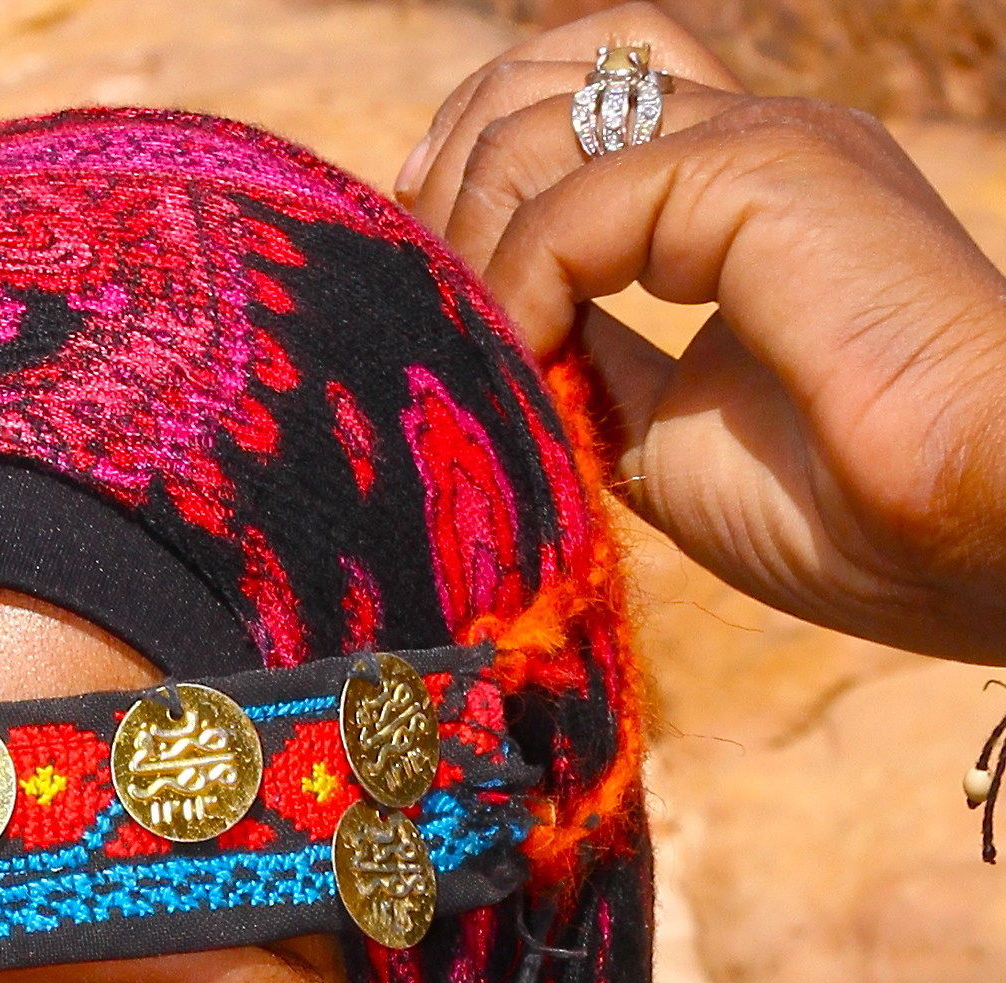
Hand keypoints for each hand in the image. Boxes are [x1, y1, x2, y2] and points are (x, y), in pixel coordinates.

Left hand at [398, 6, 1005, 662]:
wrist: (973, 529)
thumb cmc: (851, 518)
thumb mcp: (668, 445)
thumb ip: (594, 379)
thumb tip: (508, 368)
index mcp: (743, 195)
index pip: (583, 102)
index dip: (476, 169)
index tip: (428, 273)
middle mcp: (753, 141)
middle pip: (550, 68)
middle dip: (449, 170)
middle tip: (416, 290)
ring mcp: (764, 143)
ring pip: (541, 118)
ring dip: (470, 240)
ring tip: (476, 353)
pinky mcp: (767, 171)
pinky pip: (580, 203)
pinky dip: (520, 285)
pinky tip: (525, 365)